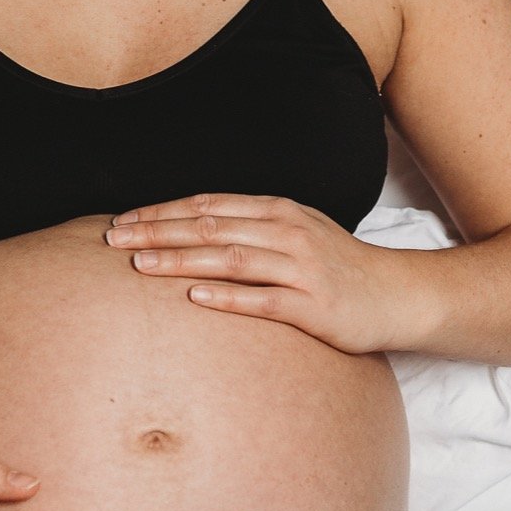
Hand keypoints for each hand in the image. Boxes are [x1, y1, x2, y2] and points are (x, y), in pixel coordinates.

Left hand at [105, 193, 400, 353]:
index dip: (162, 211)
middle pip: (210, 227)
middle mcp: (286, 232)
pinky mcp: (313, 306)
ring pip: (230, 258)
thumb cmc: (337, 266)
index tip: (124, 220)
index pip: (208, 205)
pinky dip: (227, 298)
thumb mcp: (295, 233)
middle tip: (114, 239)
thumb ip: (250, 228)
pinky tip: (194, 299)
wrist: (397, 294)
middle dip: (158, 232)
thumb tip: (192, 229)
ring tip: (141, 266)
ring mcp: (301, 268)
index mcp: (277, 211)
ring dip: (182, 261)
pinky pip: (263, 300)